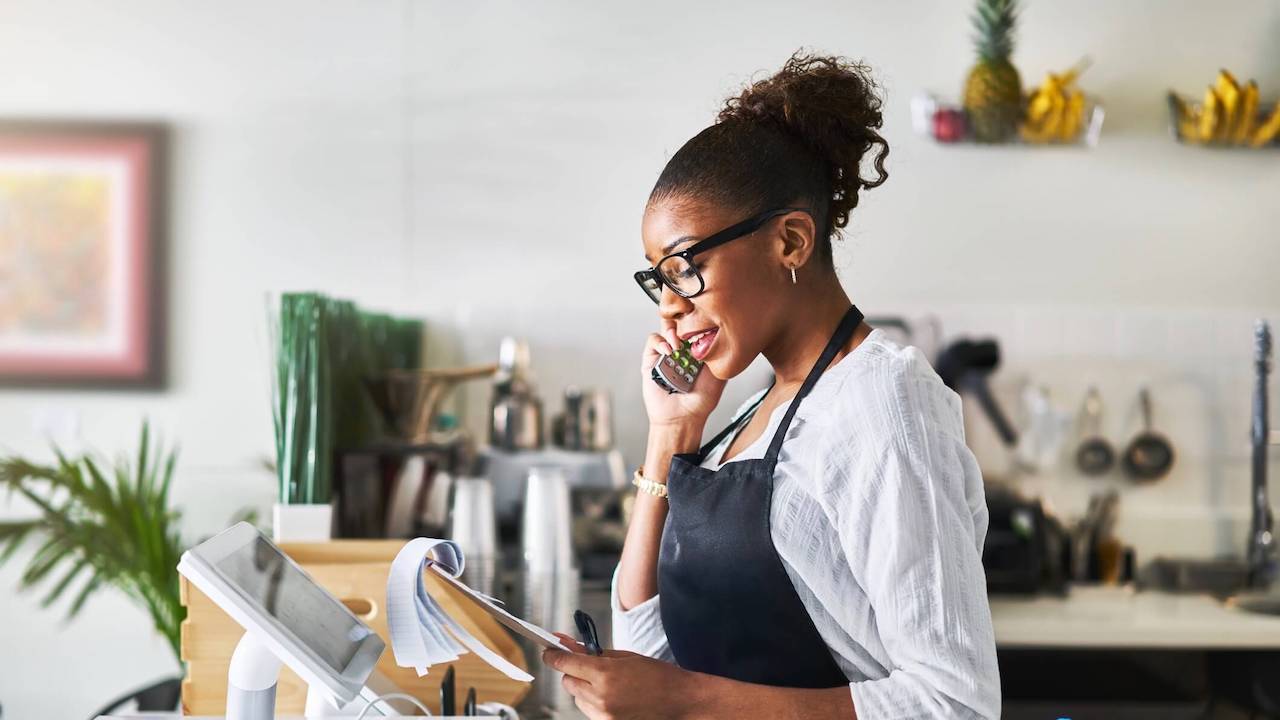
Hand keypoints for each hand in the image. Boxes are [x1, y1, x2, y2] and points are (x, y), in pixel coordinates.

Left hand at [544, 633, 698, 719]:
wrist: (680, 702)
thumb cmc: (658, 676)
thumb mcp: (626, 657)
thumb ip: (595, 653)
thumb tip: (569, 645)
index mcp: (605, 673)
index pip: (565, 663)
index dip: (553, 655)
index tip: (548, 651)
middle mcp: (600, 697)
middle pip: (568, 682)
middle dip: (572, 671)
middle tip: (586, 665)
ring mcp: (604, 715)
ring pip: (577, 698)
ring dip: (583, 688)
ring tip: (607, 683)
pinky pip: (589, 711)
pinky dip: (593, 702)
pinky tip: (612, 696)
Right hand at [640, 325, 725, 430]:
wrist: (684, 417)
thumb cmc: (702, 400)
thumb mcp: (720, 374)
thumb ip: (722, 355)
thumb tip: (727, 335)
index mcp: (696, 349)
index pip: (696, 324)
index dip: (698, 316)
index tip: (703, 314)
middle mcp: (681, 349)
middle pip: (679, 321)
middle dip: (683, 317)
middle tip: (689, 323)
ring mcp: (665, 353)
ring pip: (665, 327)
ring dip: (672, 330)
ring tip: (678, 344)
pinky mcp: (651, 360)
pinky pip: (653, 342)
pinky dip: (660, 342)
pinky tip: (669, 352)